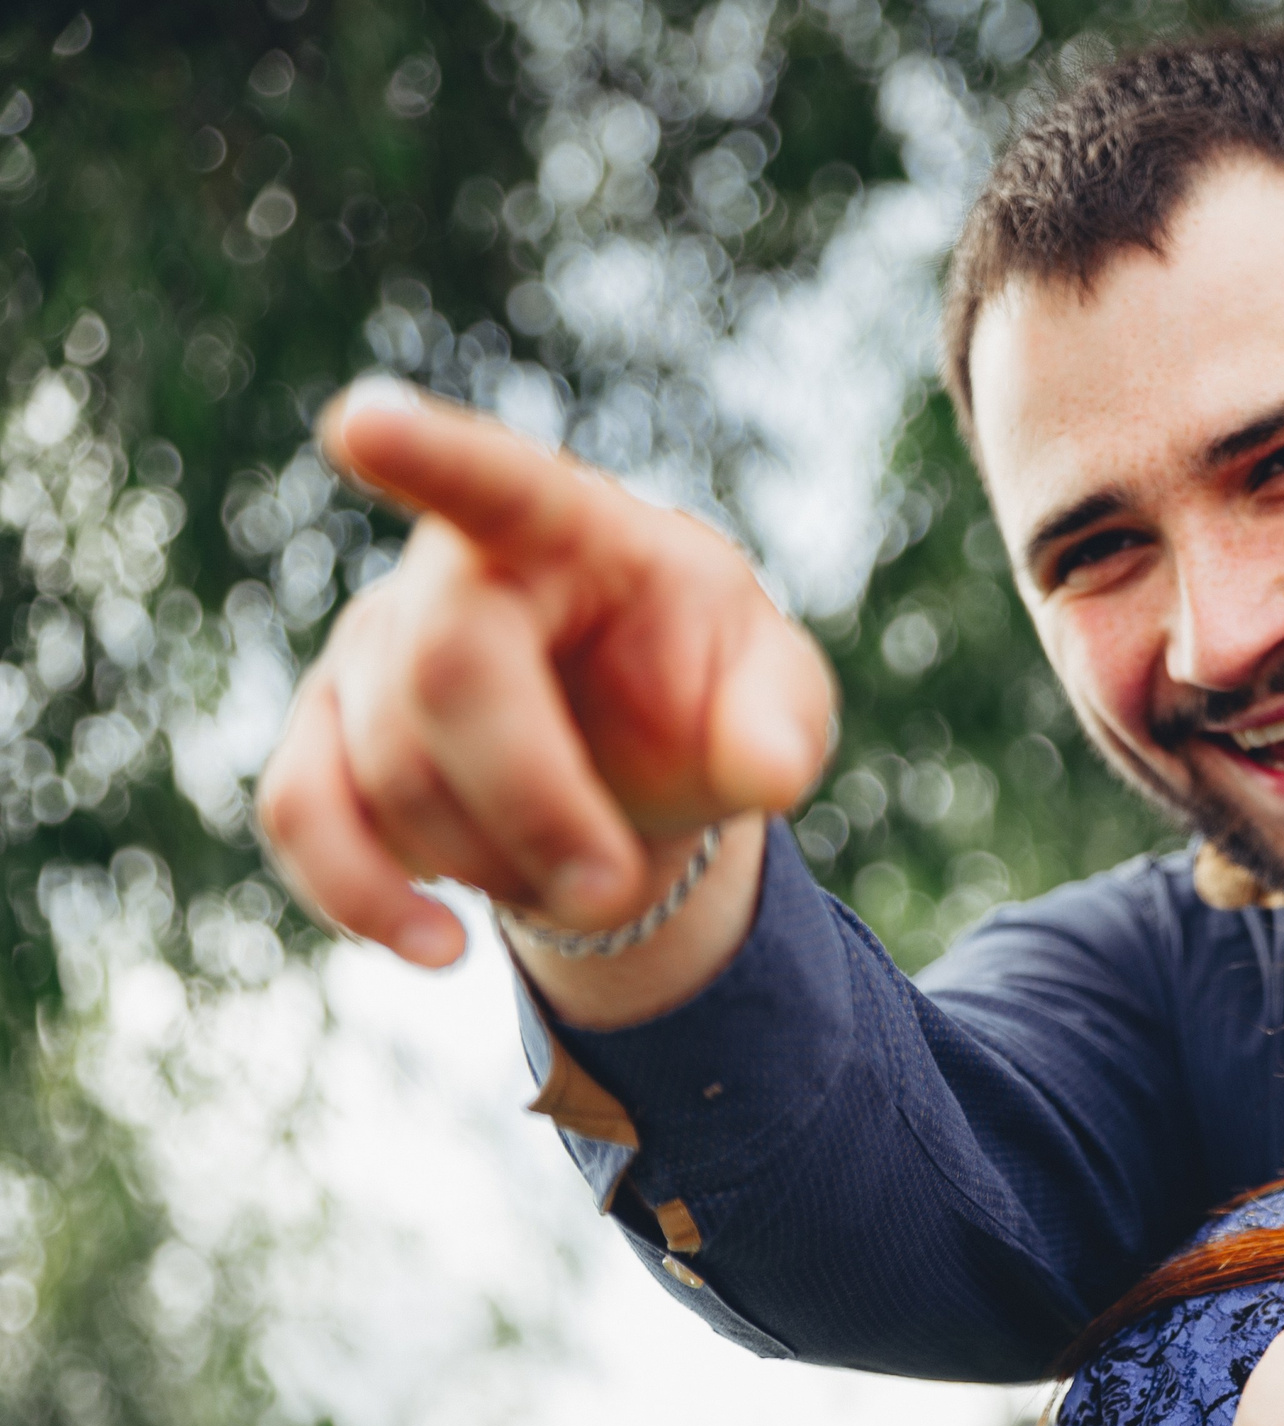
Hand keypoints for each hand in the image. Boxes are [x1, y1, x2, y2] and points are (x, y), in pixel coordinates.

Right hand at [255, 379, 835, 968]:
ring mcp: (373, 649)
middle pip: (444, 675)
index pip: (496, 481)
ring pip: (387, 770)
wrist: (640, 756)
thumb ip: (781, 724)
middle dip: (530, 801)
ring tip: (582, 875)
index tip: (359, 423)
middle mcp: (450, 572)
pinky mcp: (325, 736)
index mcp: (569, 528)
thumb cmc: (706, 693)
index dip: (429, 454)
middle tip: (611, 886)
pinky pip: (304, 815)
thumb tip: (769, 774)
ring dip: (492, 860)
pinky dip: (365, 896)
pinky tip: (440, 946)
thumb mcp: (775, 698)